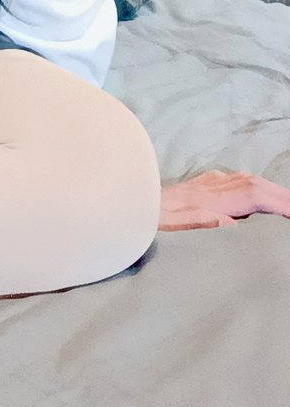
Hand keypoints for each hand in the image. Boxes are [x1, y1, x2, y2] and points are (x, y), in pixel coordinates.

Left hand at [158, 169, 289, 230]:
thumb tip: (230, 222)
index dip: (278, 202)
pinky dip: (254, 186)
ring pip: (247, 180)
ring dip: (270, 190)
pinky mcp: (202, 184)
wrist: (132, 201)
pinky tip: (256, 192)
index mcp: (211, 198)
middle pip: (256, 184)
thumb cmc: (152, 218)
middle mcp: (213, 186)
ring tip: (285, 202)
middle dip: (280, 195)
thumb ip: (203, 222)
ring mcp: (208, 183)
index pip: (254, 195)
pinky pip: (236, 180)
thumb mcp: (176, 226)